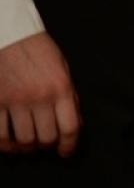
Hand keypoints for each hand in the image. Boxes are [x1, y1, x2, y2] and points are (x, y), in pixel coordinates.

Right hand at [0, 31, 78, 156]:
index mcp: (61, 88)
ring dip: (26, 147)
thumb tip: (73, 123)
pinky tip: (9, 144)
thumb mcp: (62, 68)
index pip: (70, 127)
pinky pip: (0, 135)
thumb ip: (68, 96)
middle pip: (46, 138)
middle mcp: (39, 97)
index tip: (66, 151)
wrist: (9, 35)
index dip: (69, 145)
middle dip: (47, 145)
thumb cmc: (38, 50)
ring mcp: (14, 101)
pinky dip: (5, 145)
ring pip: (23, 140)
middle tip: (45, 144)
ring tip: (27, 145)